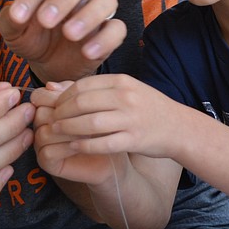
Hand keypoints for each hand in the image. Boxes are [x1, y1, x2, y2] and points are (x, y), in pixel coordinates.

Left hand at [0, 0, 126, 81]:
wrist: (48, 65)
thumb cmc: (31, 39)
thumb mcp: (13, 31)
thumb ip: (11, 19)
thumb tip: (16, 16)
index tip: (18, 17)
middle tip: (45, 21)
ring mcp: (96, 10)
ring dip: (88, 15)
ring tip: (69, 35)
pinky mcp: (109, 33)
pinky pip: (118, 28)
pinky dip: (105, 39)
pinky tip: (87, 53)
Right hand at [31, 81, 120, 185]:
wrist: (113, 156)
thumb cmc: (102, 127)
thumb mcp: (89, 104)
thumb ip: (73, 93)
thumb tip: (50, 85)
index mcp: (47, 107)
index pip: (38, 97)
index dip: (52, 96)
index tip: (75, 99)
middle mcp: (40, 125)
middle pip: (39, 114)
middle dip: (63, 115)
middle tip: (85, 117)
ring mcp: (41, 144)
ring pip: (43, 133)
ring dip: (67, 132)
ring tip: (87, 132)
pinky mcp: (46, 162)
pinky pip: (48, 152)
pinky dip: (65, 147)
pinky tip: (81, 145)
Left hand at [41, 74, 181, 158]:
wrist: (179, 127)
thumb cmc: (146, 108)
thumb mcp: (125, 89)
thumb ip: (95, 88)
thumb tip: (54, 87)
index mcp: (122, 82)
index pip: (83, 85)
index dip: (63, 96)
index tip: (54, 105)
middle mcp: (126, 97)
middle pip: (82, 102)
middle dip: (61, 112)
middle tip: (50, 120)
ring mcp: (131, 119)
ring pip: (90, 123)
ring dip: (68, 128)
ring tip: (56, 132)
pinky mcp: (134, 140)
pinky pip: (103, 143)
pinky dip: (85, 145)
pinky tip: (73, 147)